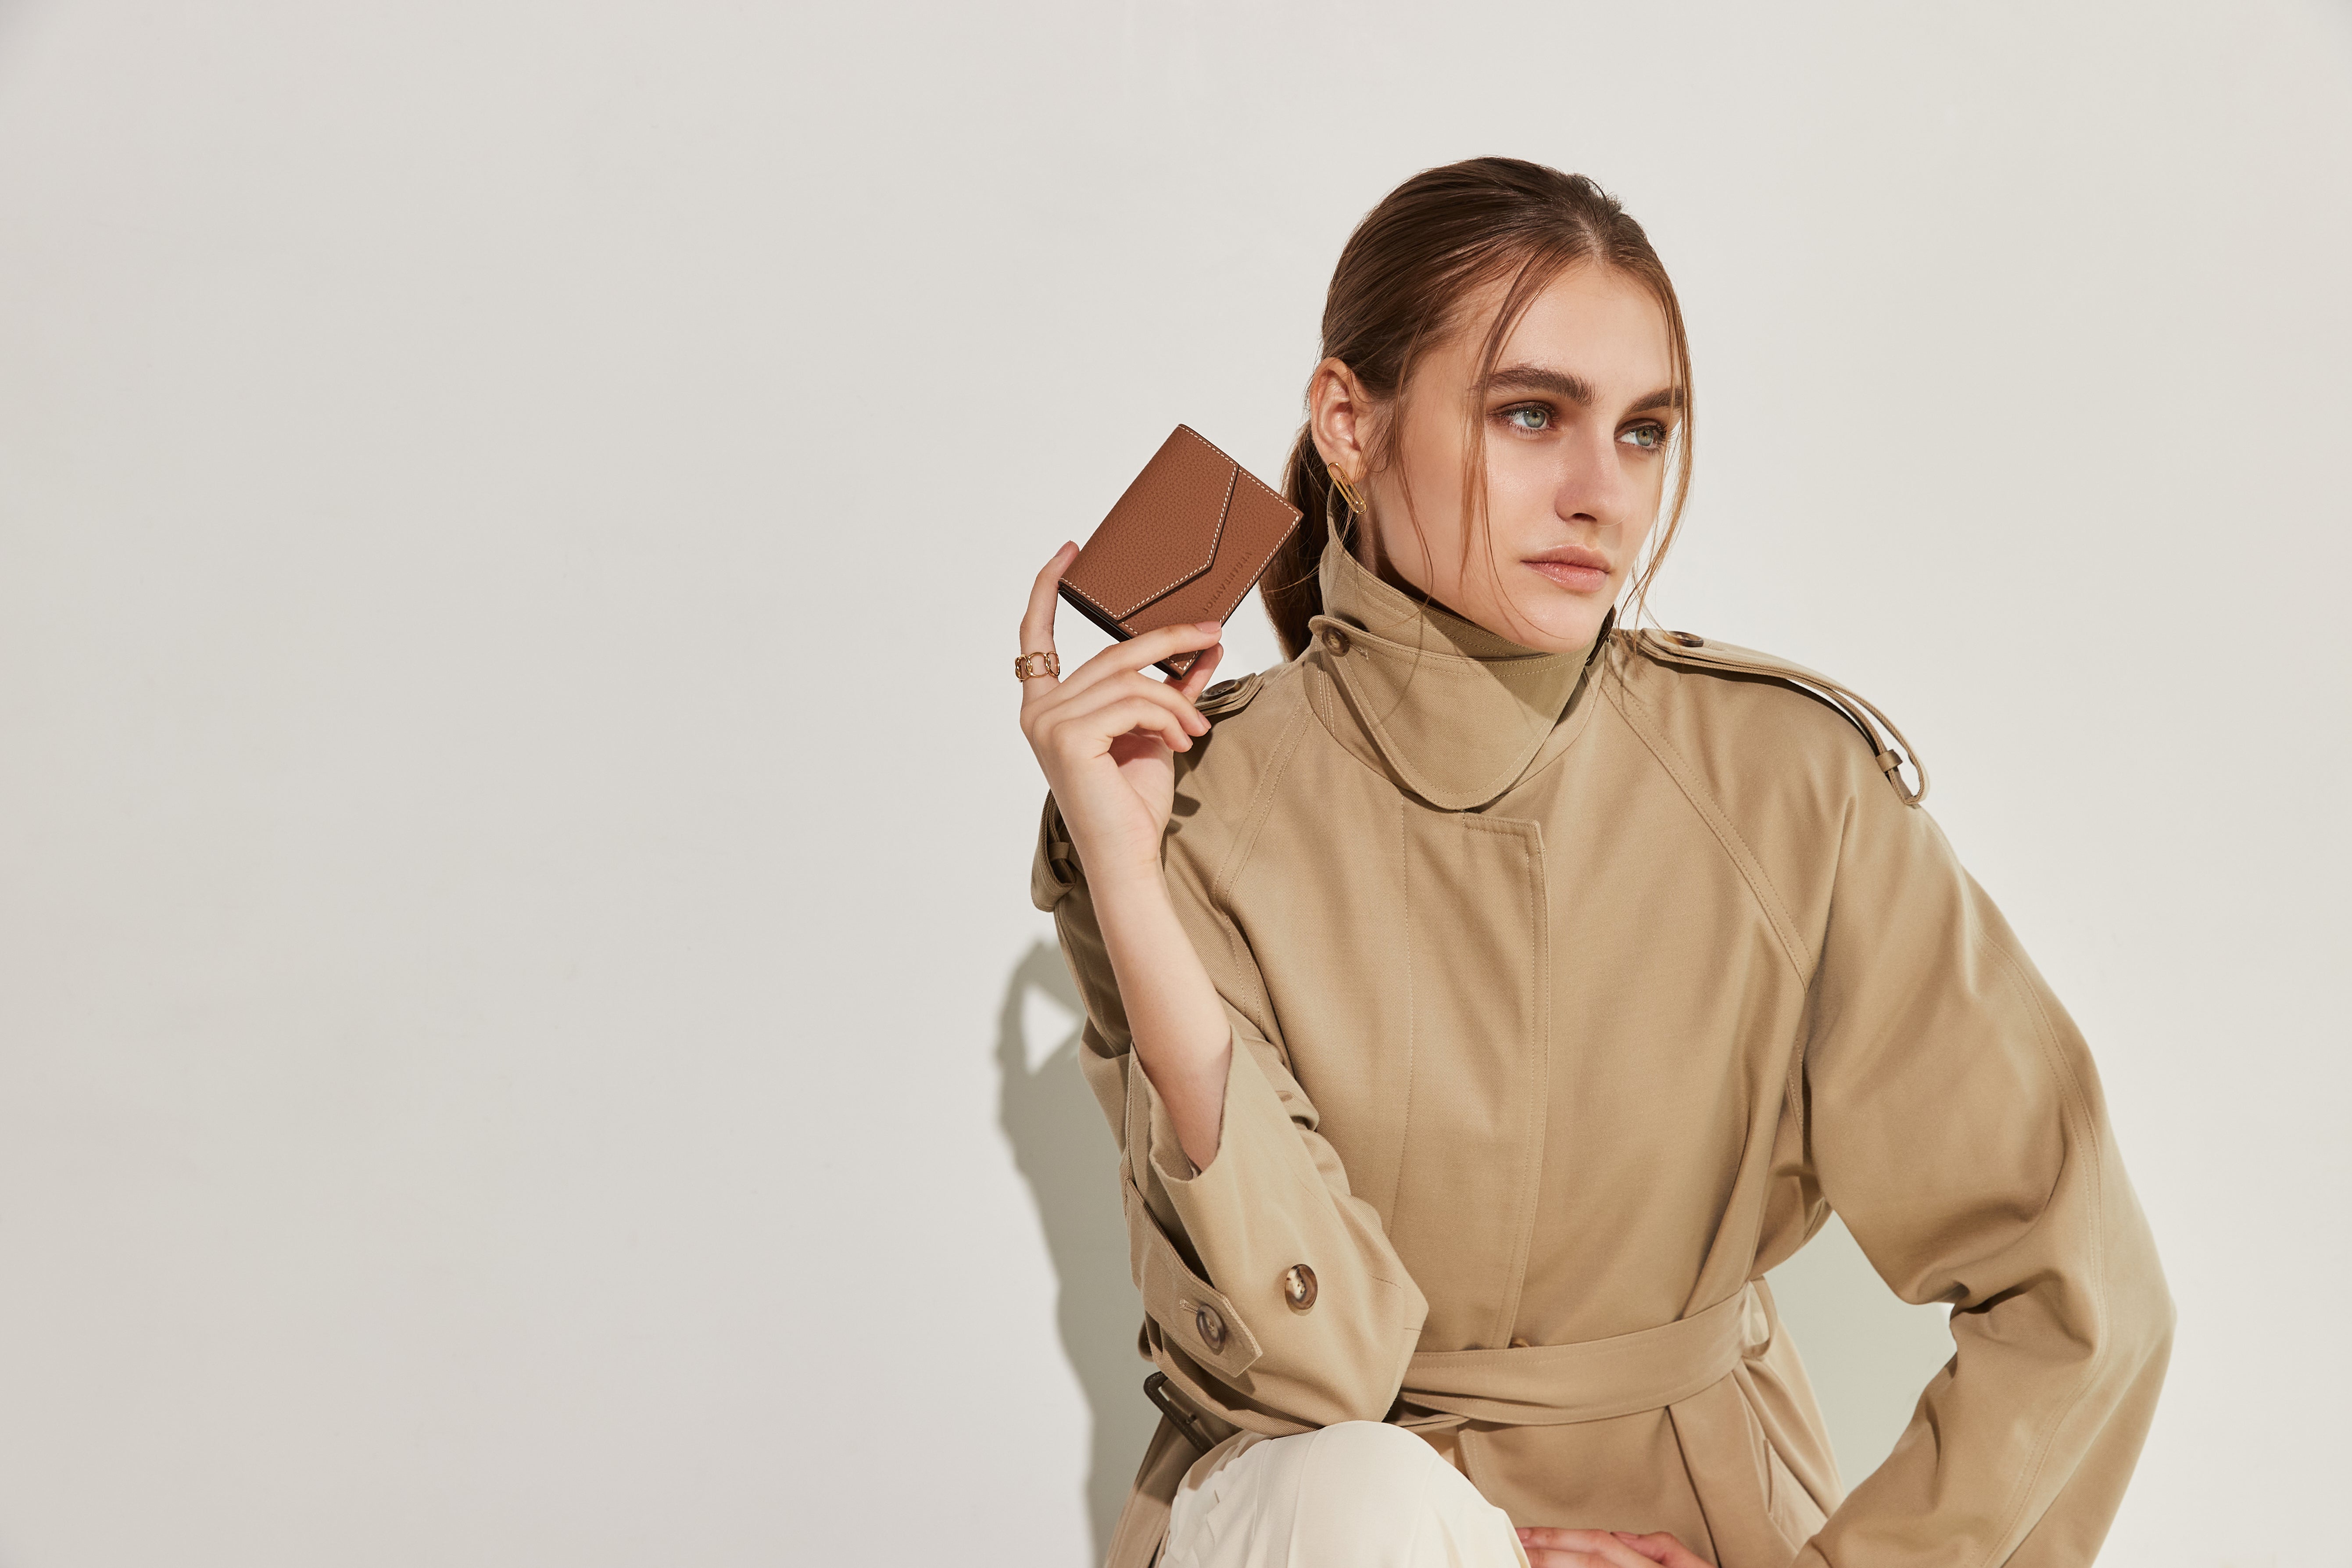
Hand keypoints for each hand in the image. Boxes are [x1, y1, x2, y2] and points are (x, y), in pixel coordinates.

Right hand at [1017, 542, 1225, 885]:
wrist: (1128, 853)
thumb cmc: (1133, 800)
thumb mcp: (1154, 729)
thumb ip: (1169, 687)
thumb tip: (1204, 646)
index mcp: (1046, 706)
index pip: (1035, 634)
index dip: (1049, 588)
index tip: (1070, 550)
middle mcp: (1037, 711)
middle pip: (1111, 653)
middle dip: (1168, 640)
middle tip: (1214, 634)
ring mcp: (1048, 723)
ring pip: (1130, 680)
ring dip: (1176, 701)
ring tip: (1195, 730)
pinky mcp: (1068, 736)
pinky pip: (1134, 702)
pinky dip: (1169, 717)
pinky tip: (1182, 742)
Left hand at [1517, 1528, 1709, 1567]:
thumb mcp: (1690, 1566)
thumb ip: (1660, 1546)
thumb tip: (1621, 1535)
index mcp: (1649, 1567)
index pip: (1597, 1545)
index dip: (1558, 1537)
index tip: (1524, 1534)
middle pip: (1585, 1564)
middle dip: (1544, 1555)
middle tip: (1510, 1547)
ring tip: (1519, 1563)